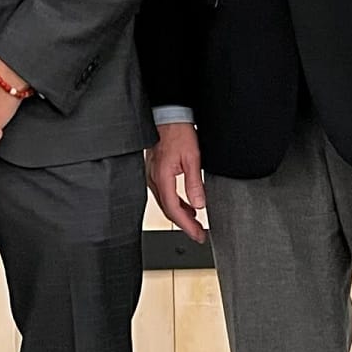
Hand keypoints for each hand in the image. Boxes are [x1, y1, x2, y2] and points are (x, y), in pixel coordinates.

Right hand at [146, 122, 206, 241]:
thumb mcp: (193, 158)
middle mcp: (154, 178)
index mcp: (162, 177)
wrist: (168, 117)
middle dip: (184, 224)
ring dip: (180, 214)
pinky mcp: (155, 171)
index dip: (187, 225)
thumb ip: (194, 183)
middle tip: (198, 234)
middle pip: (168, 209)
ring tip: (195, 222)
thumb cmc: (178, 132)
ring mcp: (152, 175)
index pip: (174, 209)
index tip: (198, 234)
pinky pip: (163, 193)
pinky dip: (175, 203)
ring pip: (165, 202)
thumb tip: (199, 204)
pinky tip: (186, 205)